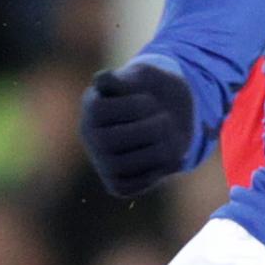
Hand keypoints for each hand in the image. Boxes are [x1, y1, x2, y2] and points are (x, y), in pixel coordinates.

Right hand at [81, 63, 194, 199]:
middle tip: (167, 120)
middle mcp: (90, 135)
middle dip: (146, 130)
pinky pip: (130, 186)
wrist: (174, 114)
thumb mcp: (147, 78)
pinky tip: (172, 159)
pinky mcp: (117, 183)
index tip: (150, 100)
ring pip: (120, 165)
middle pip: (106, 140)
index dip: (133, 105)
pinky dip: (156, 173)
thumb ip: (125, 81)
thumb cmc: (157, 93)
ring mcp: (102, 160)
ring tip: (174, 140)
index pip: (99, 110)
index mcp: (92, 105)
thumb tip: (100, 80)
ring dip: (155, 152)